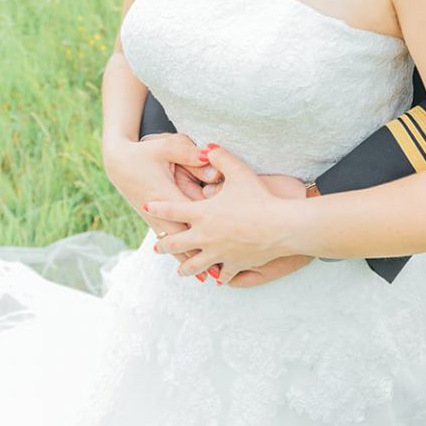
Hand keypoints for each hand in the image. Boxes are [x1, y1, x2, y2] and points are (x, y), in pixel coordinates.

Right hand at [105, 133, 216, 271]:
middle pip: (183, 239)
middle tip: (220, 275)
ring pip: (175, 244)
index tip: (225, 245)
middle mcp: (159, 212)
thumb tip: (210, 159)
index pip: (189, 217)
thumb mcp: (169, 146)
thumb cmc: (144, 152)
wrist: (118, 162)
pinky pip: (168, 239)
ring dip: (191, 261)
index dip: (206, 231)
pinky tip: (190, 265)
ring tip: (210, 278)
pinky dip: (180, 253)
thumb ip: (190, 154)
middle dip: (201, 257)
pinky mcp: (151, 219)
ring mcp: (153, 218)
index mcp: (165, 195)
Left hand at [146, 144, 300, 283]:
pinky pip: (222, 274)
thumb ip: (221, 157)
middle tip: (157, 246)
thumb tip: (207, 147)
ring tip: (180, 270)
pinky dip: (219, 275)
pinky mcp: (233, 264)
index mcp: (202, 213)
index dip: (158, 206)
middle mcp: (204, 236)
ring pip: (194, 266)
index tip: (147, 206)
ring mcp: (218, 252)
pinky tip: (217, 278)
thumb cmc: (258, 197)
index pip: (173, 209)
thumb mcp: (239, 171)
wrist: (279, 226)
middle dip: (164, 245)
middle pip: (176, 243)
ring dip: (185, 267)